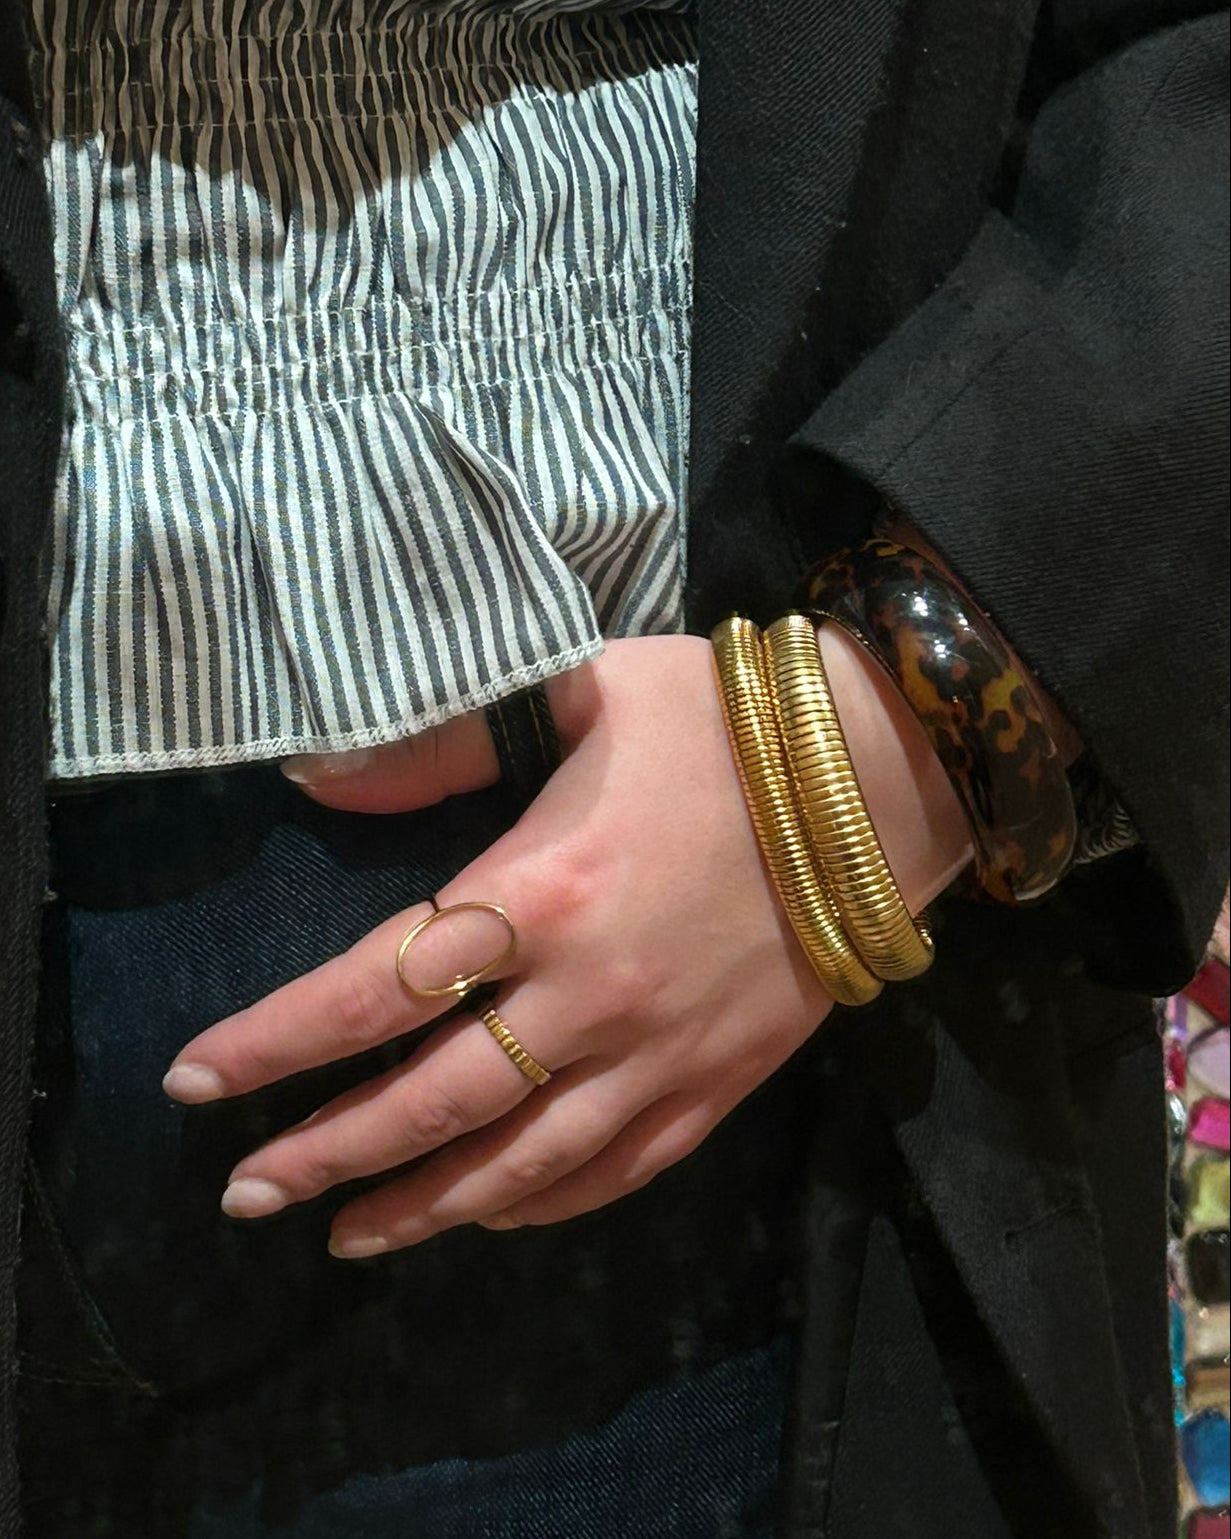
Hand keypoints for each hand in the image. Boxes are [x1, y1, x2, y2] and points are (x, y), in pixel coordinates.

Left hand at [162, 632, 969, 1258]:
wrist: (887, 776)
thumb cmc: (724, 719)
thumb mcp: (581, 687)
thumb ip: (444, 736)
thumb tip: (319, 775)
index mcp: (542, 890)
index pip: (374, 988)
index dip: (275, 1043)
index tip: (194, 1082)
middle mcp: (591, 995)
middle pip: (432, 1105)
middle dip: (326, 1156)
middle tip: (245, 1197)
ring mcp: (660, 1053)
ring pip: (521, 1165)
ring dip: (423, 1209)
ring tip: (346, 1237)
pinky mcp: (721, 1082)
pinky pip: (619, 1170)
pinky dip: (544, 1206)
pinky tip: (492, 1218)